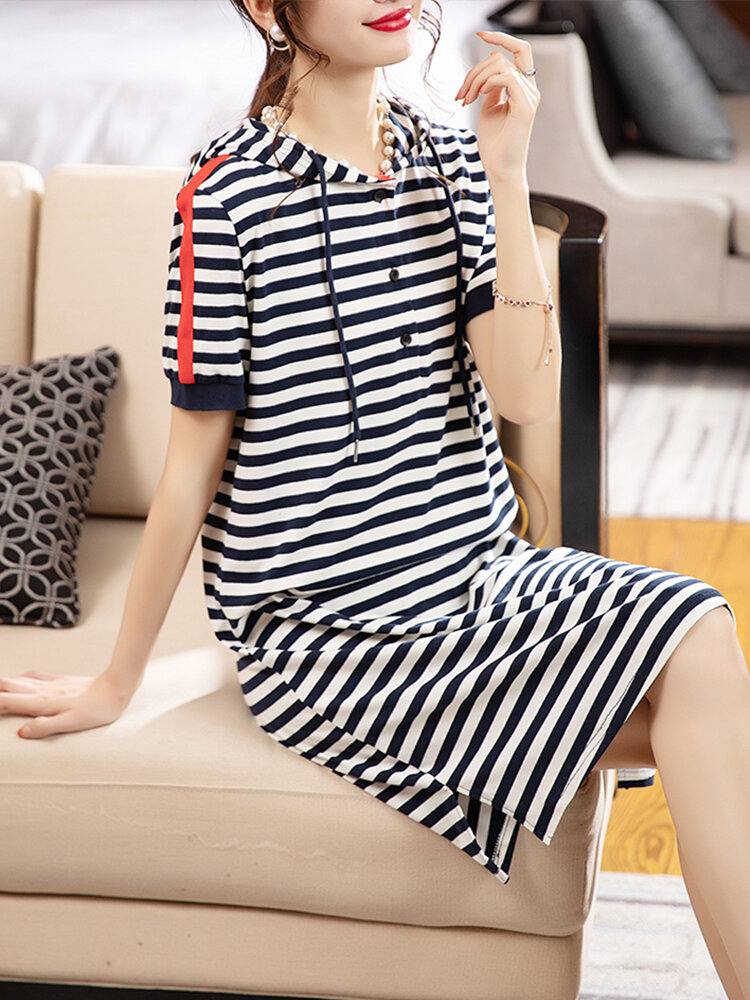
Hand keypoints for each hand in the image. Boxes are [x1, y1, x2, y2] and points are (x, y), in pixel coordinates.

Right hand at [0, 670, 134, 738]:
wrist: (116, 688)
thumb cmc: (97, 709)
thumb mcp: (72, 723)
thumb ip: (46, 727)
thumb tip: (22, 732)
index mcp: (42, 703)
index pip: (5, 702)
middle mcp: (42, 691)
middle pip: (7, 686)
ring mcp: (50, 684)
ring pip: (17, 679)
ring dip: (2, 684)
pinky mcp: (59, 679)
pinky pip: (32, 676)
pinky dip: (18, 678)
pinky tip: (19, 679)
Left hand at [455, 29, 539, 184]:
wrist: (500, 170)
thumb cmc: (494, 145)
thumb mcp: (488, 109)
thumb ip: (489, 88)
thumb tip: (485, 71)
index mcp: (522, 88)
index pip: (517, 51)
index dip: (500, 39)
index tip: (479, 35)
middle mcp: (529, 89)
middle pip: (504, 55)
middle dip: (476, 68)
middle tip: (461, 93)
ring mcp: (529, 97)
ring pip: (500, 65)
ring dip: (475, 79)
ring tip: (466, 99)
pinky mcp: (526, 107)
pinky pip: (507, 78)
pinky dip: (488, 83)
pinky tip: (478, 96)